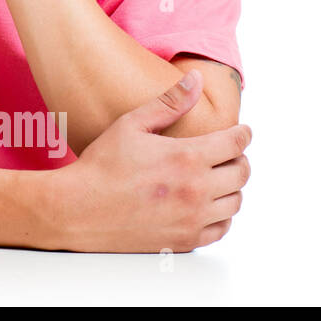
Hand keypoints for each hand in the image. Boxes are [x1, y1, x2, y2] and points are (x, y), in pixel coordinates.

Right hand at [48, 72, 251, 251]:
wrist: (78, 209)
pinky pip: (222, 229)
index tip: (242, 132)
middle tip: (229, 154)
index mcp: (186, 157)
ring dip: (232, 187)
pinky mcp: (185, 240)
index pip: (236, 143)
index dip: (243, 134)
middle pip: (241, 173)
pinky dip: (222, 215)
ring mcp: (193, 218)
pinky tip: (208, 205)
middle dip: (239, 159)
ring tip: (217, 178)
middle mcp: (196, 190)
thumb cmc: (101, 165)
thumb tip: (196, 79)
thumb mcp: (131, 124)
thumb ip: (169, 102)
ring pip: (236, 202)